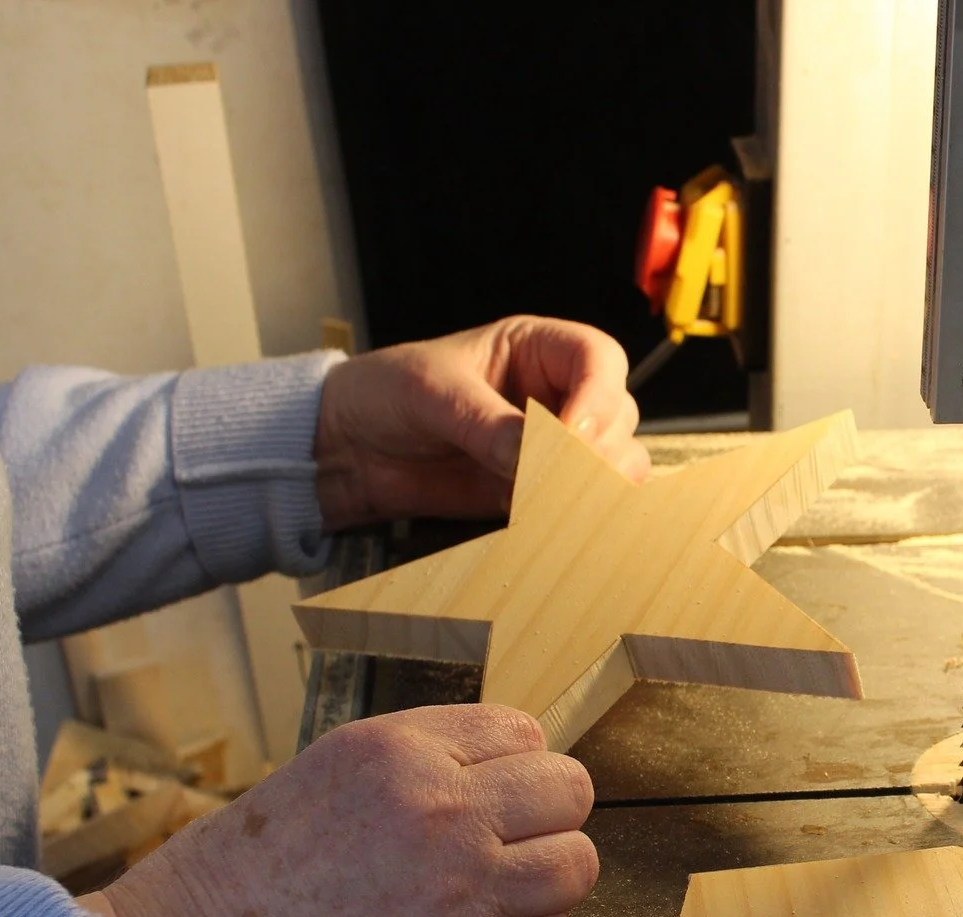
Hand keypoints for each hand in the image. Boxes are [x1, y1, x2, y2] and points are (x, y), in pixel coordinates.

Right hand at [79, 705, 596, 916]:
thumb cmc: (242, 871)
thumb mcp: (327, 770)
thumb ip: (419, 760)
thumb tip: (500, 766)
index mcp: (402, 751)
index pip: (526, 732)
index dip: (517, 762)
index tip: (499, 787)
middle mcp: (444, 812)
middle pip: (569, 792)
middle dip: (548, 813)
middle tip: (512, 837)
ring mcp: (463, 891)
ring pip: (576, 866)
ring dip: (550, 877)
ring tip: (505, 887)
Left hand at [313, 315, 650, 531]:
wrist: (346, 450)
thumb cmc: (384, 394)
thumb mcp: (431, 394)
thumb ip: (485, 423)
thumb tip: (536, 456)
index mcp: (536, 348)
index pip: (598, 358)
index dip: (597, 396)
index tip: (572, 435)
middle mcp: (554, 392)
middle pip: (616, 413)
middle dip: (599, 447)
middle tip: (566, 478)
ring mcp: (550, 444)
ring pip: (612, 461)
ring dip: (596, 484)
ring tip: (556, 502)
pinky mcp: (536, 490)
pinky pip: (576, 501)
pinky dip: (574, 513)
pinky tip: (547, 521)